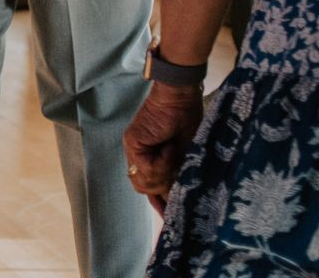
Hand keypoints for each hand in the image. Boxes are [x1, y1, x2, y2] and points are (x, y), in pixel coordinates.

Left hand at [123, 83, 205, 211]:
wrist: (179, 98)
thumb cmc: (187, 123)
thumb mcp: (186, 157)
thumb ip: (177, 176)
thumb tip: (177, 200)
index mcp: (151, 160)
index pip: (149, 188)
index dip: (159, 205)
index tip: (171, 220)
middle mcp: (138, 157)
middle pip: (145, 189)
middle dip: (164, 187)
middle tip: (177, 171)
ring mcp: (133, 150)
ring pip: (144, 182)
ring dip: (164, 175)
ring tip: (174, 157)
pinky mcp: (131, 142)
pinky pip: (146, 167)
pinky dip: (162, 162)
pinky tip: (169, 149)